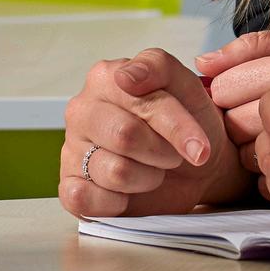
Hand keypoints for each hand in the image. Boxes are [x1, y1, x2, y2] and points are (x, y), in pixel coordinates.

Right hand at [58, 48, 242, 217]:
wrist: (199, 166)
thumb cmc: (190, 121)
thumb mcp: (188, 87)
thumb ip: (160, 68)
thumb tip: (126, 76)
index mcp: (106, 78)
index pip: (143, 103)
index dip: (178, 128)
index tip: (200, 147)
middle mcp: (82, 111)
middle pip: (125, 137)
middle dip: (163, 153)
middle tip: (173, 155)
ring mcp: (71, 149)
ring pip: (114, 172)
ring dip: (148, 178)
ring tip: (152, 169)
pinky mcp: (69, 187)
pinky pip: (83, 199)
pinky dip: (117, 202)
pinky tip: (128, 193)